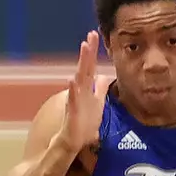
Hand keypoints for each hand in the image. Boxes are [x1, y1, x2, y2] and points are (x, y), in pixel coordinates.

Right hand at [56, 30, 108, 154]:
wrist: (73, 141)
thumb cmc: (84, 123)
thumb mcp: (97, 103)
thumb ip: (100, 89)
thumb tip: (104, 76)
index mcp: (87, 89)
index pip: (91, 66)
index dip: (93, 51)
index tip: (94, 34)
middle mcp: (80, 91)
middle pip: (85, 68)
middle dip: (88, 52)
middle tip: (91, 35)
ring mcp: (75, 100)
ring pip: (79, 79)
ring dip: (82, 64)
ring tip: (84, 49)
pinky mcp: (72, 112)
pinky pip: (72, 99)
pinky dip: (72, 90)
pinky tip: (72, 80)